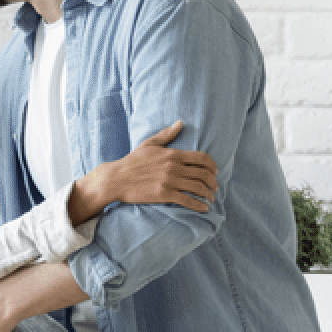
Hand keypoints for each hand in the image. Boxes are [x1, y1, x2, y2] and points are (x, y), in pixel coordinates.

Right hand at [68, 121, 216, 223]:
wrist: (116, 179)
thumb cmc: (131, 162)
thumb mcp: (149, 144)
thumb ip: (166, 135)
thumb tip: (180, 123)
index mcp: (173, 154)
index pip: (202, 158)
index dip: (213, 166)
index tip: (215, 172)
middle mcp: (174, 167)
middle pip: (203, 174)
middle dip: (213, 182)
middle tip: (215, 187)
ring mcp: (170, 181)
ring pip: (198, 187)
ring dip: (208, 194)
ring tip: (211, 198)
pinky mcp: (164, 194)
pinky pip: (187, 200)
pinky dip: (199, 205)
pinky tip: (204, 208)